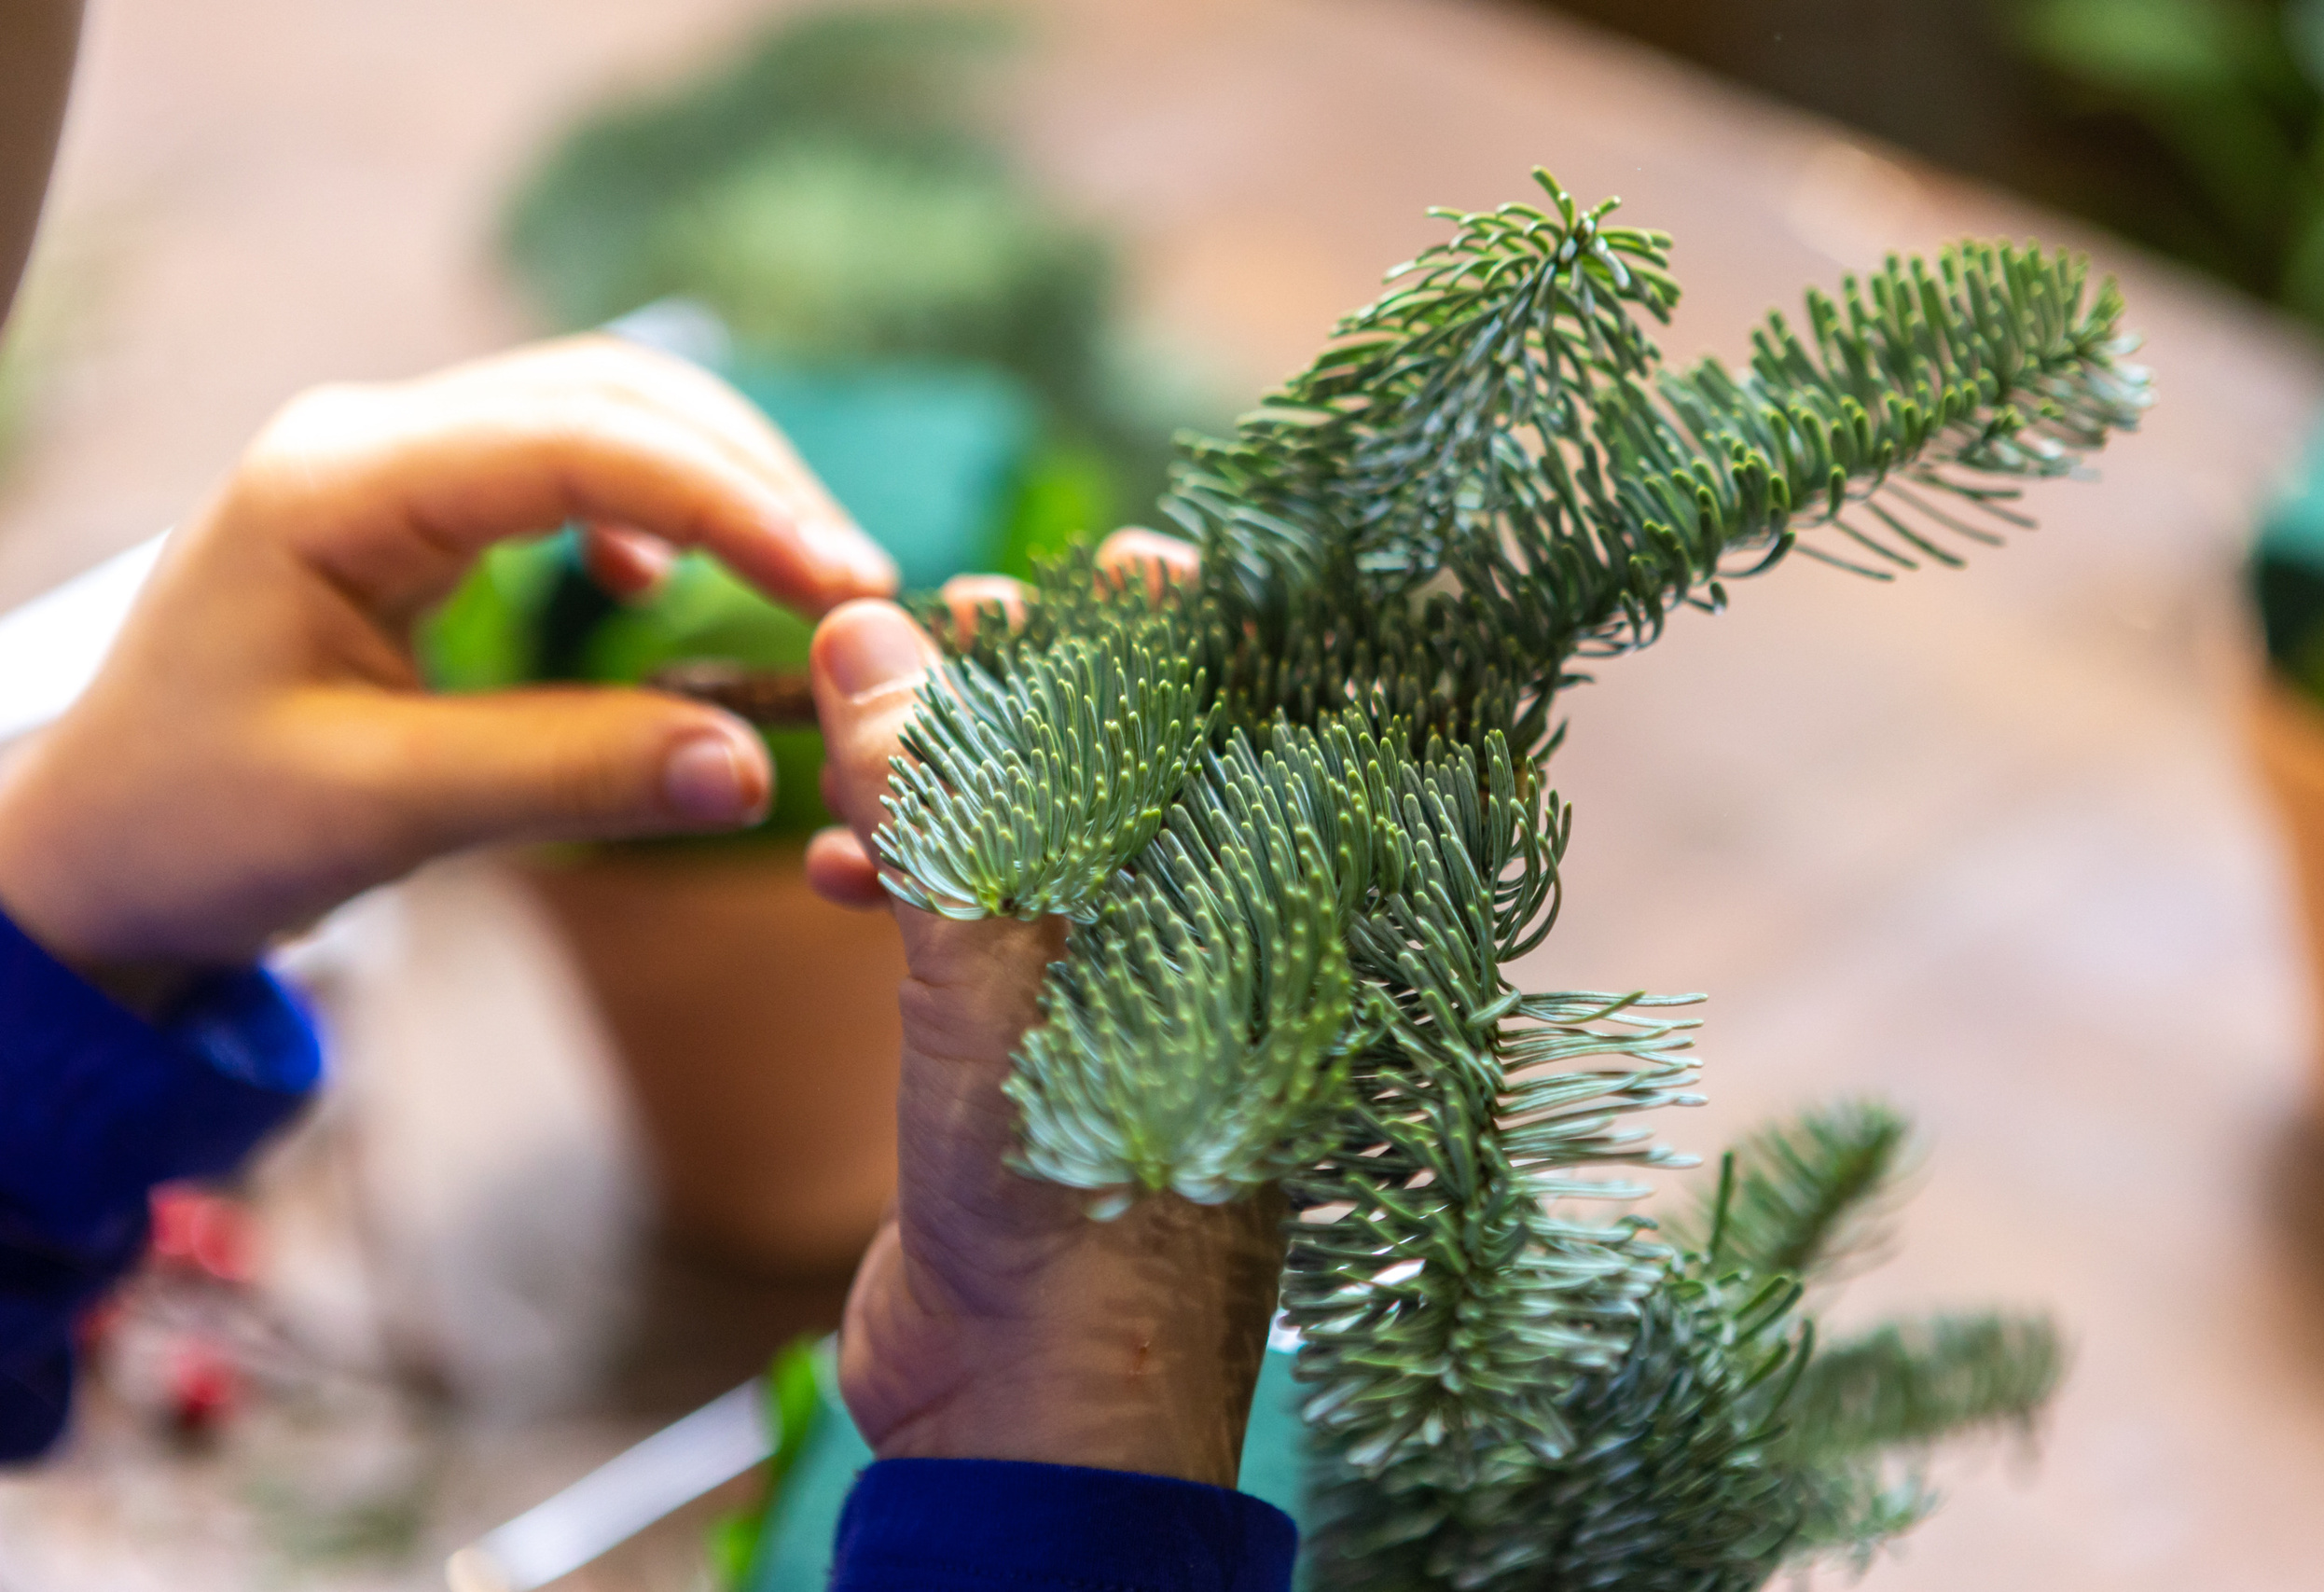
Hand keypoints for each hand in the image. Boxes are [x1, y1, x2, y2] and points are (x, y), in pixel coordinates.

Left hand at [0, 336, 895, 994]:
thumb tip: (753, 764)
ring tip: (808, 580)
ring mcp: (392, 464)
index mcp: (338, 485)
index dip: (730, 502)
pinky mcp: (417, 510)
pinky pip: (570, 468)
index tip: (844, 584)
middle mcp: (369, 441)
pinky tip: (668, 588)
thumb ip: (570, 773)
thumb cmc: (194, 826)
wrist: (90, 852)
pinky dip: (656, 512)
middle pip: (609, 397)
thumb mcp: (382, 811)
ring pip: (600, 417)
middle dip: (750, 480)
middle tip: (858, 588)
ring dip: (718, 486)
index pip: (577, 444)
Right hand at [809, 532, 1285, 1489]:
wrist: (1038, 1412)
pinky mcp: (1050, 1058)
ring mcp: (1137, 1003)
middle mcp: (1228, 949)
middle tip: (951, 624)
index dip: (1200, 633)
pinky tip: (828, 868)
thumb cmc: (1070, 1191)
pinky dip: (916, 884)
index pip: (1269, 726)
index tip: (1114, 566)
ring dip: (960, 778)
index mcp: (1273, 917)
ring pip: (1059, 843)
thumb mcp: (995, 968)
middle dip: (1043, 689)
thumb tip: (873, 635)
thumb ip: (940, 794)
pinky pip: (993, 930)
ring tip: (870, 719)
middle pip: (1148, 770)